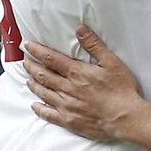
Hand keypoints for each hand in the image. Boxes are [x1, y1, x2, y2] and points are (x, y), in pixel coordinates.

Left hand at [24, 24, 146, 140]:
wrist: (126, 117)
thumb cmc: (122, 90)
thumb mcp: (112, 63)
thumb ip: (94, 45)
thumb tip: (80, 30)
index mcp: (77, 73)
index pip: (51, 59)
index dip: (38, 51)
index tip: (29, 46)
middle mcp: (67, 88)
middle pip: (43, 75)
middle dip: (32, 66)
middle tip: (25, 61)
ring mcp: (66, 105)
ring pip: (44, 93)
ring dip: (34, 84)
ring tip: (28, 79)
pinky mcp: (69, 120)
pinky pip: (49, 114)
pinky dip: (40, 109)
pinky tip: (35, 105)